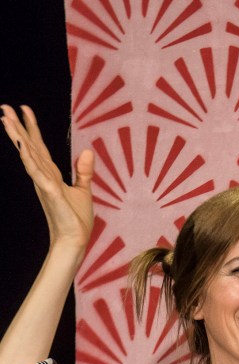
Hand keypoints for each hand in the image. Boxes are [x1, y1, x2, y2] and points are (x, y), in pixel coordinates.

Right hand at [1, 104, 93, 254]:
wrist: (75, 239)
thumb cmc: (76, 218)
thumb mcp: (83, 189)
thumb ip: (83, 170)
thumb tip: (87, 151)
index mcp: (51, 174)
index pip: (39, 147)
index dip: (32, 128)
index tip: (25, 109)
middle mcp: (43, 176)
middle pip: (29, 146)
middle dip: (18, 127)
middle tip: (5, 106)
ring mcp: (44, 183)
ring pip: (29, 155)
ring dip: (18, 138)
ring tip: (6, 119)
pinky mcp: (50, 193)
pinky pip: (38, 174)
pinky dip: (31, 161)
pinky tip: (23, 148)